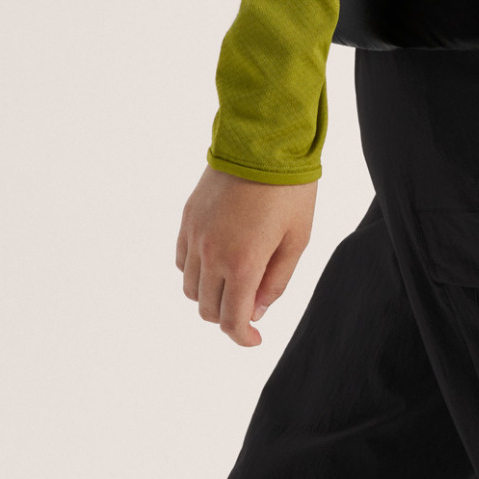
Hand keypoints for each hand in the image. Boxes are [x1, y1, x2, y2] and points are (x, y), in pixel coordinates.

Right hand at [176, 164, 316, 346]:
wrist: (264, 140)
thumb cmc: (290, 187)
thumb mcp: (297, 238)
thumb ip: (277, 280)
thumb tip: (258, 310)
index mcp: (243, 264)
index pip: (233, 320)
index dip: (243, 337)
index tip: (254, 339)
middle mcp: (212, 255)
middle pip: (208, 309)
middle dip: (228, 317)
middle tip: (248, 309)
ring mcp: (195, 236)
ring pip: (190, 288)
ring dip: (209, 295)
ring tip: (233, 283)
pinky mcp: (188, 218)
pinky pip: (181, 260)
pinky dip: (195, 271)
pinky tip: (215, 261)